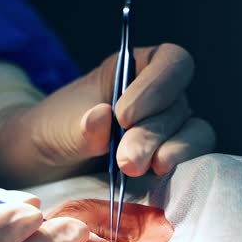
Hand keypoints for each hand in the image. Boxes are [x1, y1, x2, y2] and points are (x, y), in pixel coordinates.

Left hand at [0, 44, 215, 186]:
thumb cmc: (54, 132)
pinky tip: (157, 180)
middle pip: (178, 106)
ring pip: (194, 133)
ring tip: (139, 170)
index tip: (123, 115)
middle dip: (151, 134)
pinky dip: (179, 170)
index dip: (157, 86)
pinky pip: (192, 162)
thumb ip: (80, 127)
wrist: (47, 166)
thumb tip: (102, 117)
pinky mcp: (170, 162)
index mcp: (135, 69)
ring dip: (171, 152)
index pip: (171, 62)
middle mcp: (161, 97)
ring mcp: (170, 130)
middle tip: (125, 161)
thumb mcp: (58, 128)